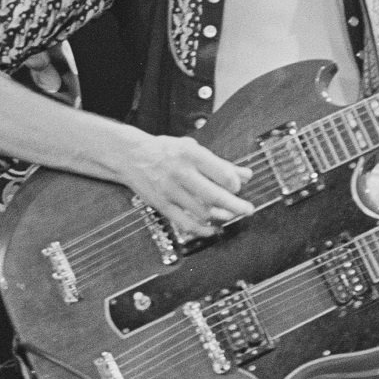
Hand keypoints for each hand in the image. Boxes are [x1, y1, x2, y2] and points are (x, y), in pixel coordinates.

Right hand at [115, 132, 254, 241]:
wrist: (130, 155)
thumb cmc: (165, 150)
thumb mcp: (192, 149)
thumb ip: (220, 163)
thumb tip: (247, 175)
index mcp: (191, 154)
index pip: (222, 173)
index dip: (235, 184)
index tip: (238, 187)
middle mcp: (181, 172)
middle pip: (214, 195)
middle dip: (236, 205)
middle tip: (248, 210)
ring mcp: (170, 191)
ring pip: (202, 211)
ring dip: (220, 216)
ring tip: (229, 215)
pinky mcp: (162, 205)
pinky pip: (186, 223)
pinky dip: (202, 229)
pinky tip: (212, 229)